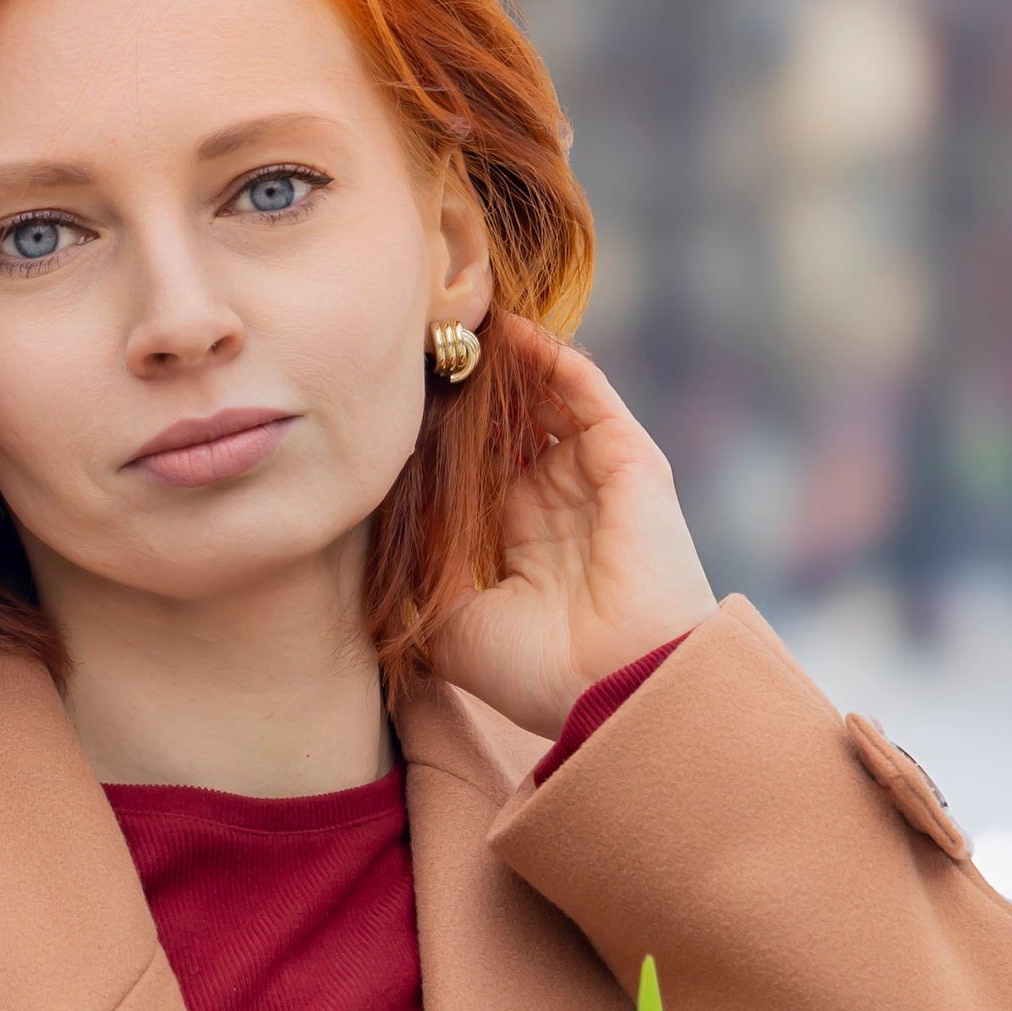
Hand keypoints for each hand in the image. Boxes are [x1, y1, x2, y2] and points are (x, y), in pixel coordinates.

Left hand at [431, 344, 716, 739]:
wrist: (614, 685)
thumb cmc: (538, 672)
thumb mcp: (455, 626)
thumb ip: (423, 578)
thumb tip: (381, 535)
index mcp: (523, 543)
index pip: (478, 469)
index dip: (440, 436)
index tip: (394, 400)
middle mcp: (559, 504)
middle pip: (510, 426)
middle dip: (469, 389)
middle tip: (422, 347)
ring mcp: (596, 478)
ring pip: (547, 399)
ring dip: (506, 364)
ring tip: (458, 325)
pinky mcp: (630, 459)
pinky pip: (587, 390)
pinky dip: (551, 357)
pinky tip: (509, 330)